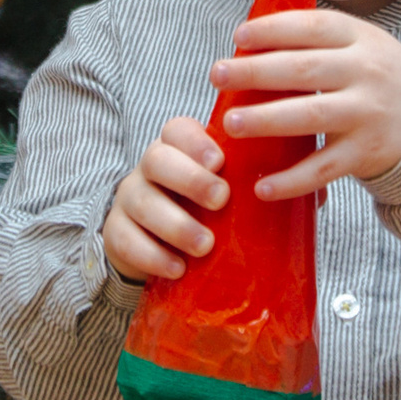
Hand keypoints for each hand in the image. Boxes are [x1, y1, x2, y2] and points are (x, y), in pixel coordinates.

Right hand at [102, 116, 230, 282]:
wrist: (155, 242)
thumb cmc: (200, 209)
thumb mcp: (218, 190)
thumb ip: (239, 182)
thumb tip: (284, 187)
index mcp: (176, 149)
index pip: (177, 130)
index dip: (196, 142)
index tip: (220, 161)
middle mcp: (148, 168)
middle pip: (157, 160)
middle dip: (191, 179)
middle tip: (221, 199)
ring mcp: (129, 198)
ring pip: (144, 203)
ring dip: (177, 225)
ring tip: (206, 245)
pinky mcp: (116, 232)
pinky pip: (126, 240)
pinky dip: (154, 256)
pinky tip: (178, 268)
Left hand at [210, 10, 400, 200]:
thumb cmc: (377, 76)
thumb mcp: (359, 44)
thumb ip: (314, 41)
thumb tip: (247, 43)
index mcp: (359, 39)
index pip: (313, 27)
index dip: (274, 29)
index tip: (239, 36)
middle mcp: (366, 73)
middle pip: (305, 70)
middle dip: (256, 72)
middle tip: (217, 75)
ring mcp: (367, 115)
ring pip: (311, 116)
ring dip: (266, 120)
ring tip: (229, 123)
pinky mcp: (366, 154)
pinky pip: (324, 169)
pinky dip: (292, 180)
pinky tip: (261, 187)